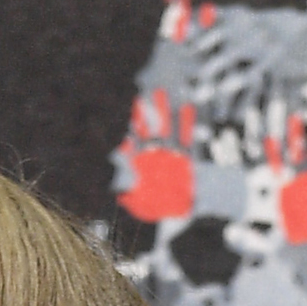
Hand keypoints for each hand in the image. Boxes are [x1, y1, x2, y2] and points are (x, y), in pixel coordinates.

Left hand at [111, 88, 196, 225]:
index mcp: (142, 166)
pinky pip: (186, 137)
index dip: (128, 132)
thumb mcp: (142, 208)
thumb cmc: (160, 211)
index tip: (123, 118)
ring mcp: (170, 154)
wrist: (182, 212)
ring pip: (165, 128)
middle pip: (147, 131)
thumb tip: (120, 195)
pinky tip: (186, 107)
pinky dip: (186, 123)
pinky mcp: (185, 156)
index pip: (132, 145)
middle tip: (137, 97)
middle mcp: (155, 156)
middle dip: (143, 114)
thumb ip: (131, 201)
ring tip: (160, 92)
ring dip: (163, 111)